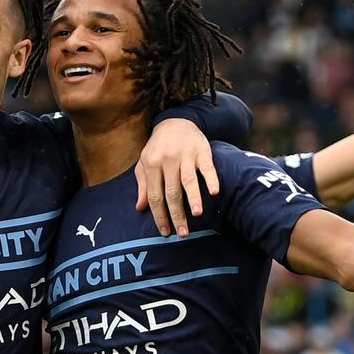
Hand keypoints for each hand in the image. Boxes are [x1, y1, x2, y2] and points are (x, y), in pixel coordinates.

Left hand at [134, 118, 219, 236]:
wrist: (175, 121)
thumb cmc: (158, 147)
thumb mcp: (145, 162)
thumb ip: (142, 184)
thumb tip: (139, 208)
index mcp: (151, 164)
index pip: (154, 195)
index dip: (159, 215)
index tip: (165, 231)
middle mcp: (167, 160)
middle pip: (172, 191)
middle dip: (176, 214)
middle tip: (182, 232)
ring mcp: (185, 155)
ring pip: (188, 180)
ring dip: (193, 198)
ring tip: (196, 214)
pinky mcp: (202, 151)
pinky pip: (207, 167)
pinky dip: (211, 179)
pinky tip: (214, 192)